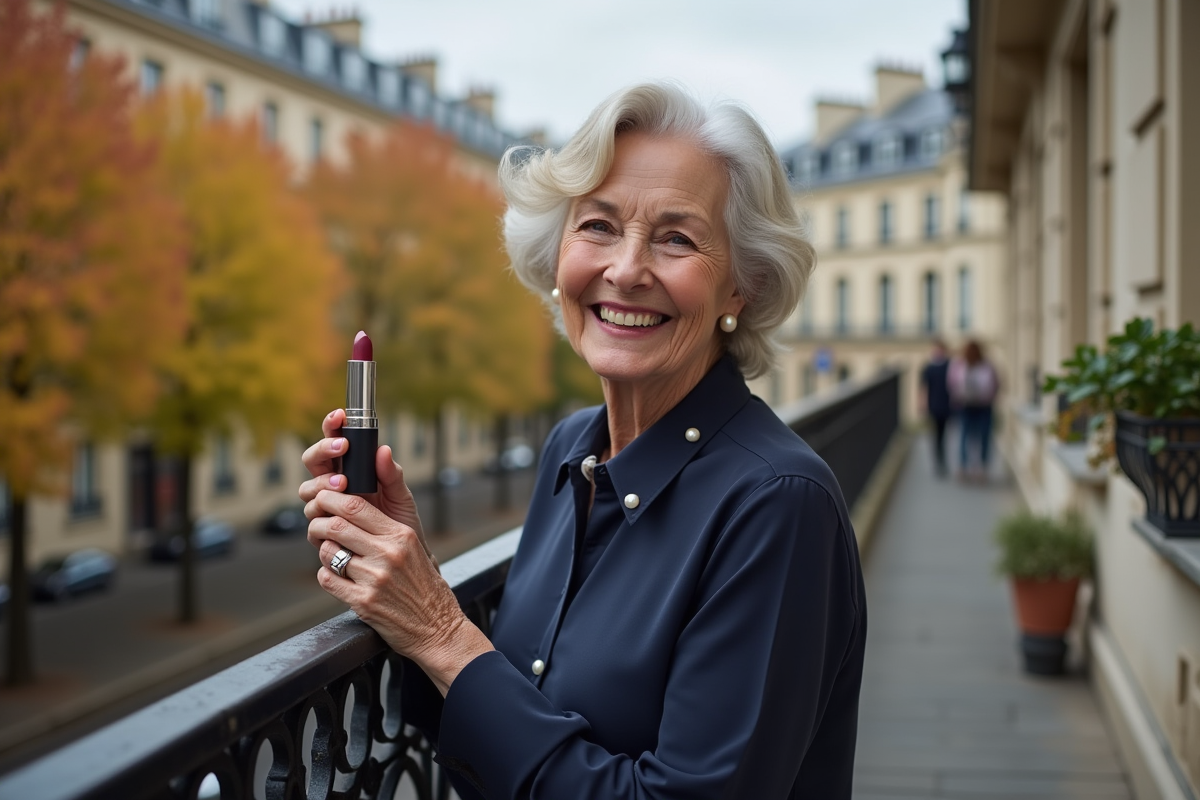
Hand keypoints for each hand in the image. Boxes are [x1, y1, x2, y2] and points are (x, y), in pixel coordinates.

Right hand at [299, 409, 435, 568]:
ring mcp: (325, 509)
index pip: (334, 443)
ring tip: (343, 483)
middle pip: (313, 462)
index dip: (331, 426)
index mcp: (350, 472)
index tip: (339, 416)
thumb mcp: (402, 496)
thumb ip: (392, 474)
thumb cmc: (399, 524)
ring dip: (322, 483)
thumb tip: (384, 449)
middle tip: (342, 448)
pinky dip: (322, 514)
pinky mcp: (322, 533)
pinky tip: (337, 514)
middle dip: (323, 451)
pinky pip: (312, 521)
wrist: (400, 560)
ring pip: (307, 490)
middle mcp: (333, 487)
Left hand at [307, 489, 493, 694]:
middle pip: (337, 526)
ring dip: (324, 552)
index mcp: (402, 536)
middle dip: (319, 523)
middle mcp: (388, 554)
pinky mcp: (363, 602)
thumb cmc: (425, 587)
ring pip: (328, 552)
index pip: (357, 506)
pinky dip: (327, 576)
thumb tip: (352, 512)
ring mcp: (374, 578)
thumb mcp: (415, 550)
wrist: (437, 628)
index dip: (333, 499)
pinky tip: (337, 578)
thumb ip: (387, 531)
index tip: (324, 499)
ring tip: (333, 556)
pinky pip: (328, 579)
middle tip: (316, 526)